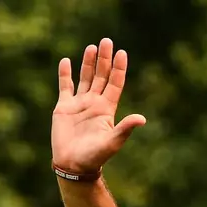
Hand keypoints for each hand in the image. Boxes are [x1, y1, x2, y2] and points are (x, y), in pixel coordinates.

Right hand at [51, 39, 145, 175]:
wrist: (73, 165)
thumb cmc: (95, 156)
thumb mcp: (113, 142)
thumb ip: (125, 129)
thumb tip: (142, 119)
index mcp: (107, 109)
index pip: (115, 83)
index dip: (119, 69)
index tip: (122, 52)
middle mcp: (94, 103)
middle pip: (100, 76)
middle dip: (104, 59)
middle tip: (107, 41)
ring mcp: (79, 104)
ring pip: (84, 78)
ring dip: (87, 63)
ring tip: (92, 47)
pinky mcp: (64, 107)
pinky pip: (65, 87)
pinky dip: (65, 74)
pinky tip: (66, 61)